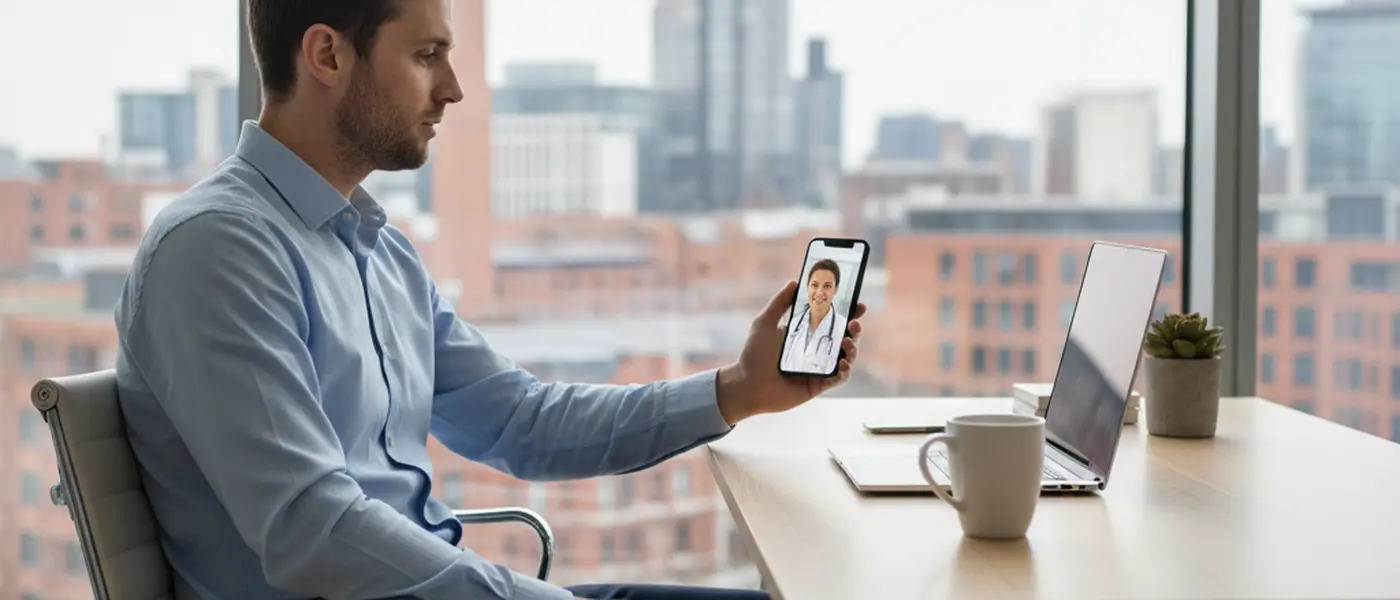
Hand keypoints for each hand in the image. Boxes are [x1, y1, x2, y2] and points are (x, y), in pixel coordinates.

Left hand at [715, 279, 864, 423]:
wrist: (747, 385)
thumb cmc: (753, 354)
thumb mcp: (765, 323)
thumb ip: (780, 302)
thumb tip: (794, 282)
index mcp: (805, 333)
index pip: (831, 320)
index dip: (848, 312)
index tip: (858, 304)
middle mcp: (815, 350)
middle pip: (844, 337)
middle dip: (855, 329)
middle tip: (855, 323)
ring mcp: (818, 368)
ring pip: (846, 357)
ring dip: (853, 348)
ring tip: (846, 342)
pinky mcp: (818, 385)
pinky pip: (838, 378)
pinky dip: (845, 370)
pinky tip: (843, 362)